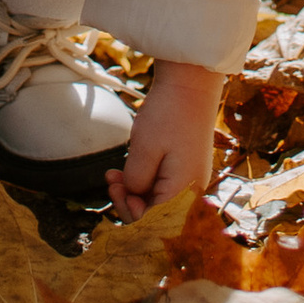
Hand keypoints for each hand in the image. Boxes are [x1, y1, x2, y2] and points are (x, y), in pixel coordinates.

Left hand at [108, 57, 225, 220]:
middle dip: (129, 202)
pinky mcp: (186, 167)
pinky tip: (126, 170)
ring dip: (134, 190)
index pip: (154, 220)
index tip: (116, 192)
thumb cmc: (170, 112)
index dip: (130, 213)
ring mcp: (190, 178)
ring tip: (113, 175)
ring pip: (158, 198)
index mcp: (184, 190)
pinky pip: (163, 184)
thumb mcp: (144, 148)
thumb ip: (135, 180)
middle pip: (157, 212)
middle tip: (111, 183)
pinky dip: (144, 179)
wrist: (191, 83)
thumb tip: (132, 196)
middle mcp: (192, 189)